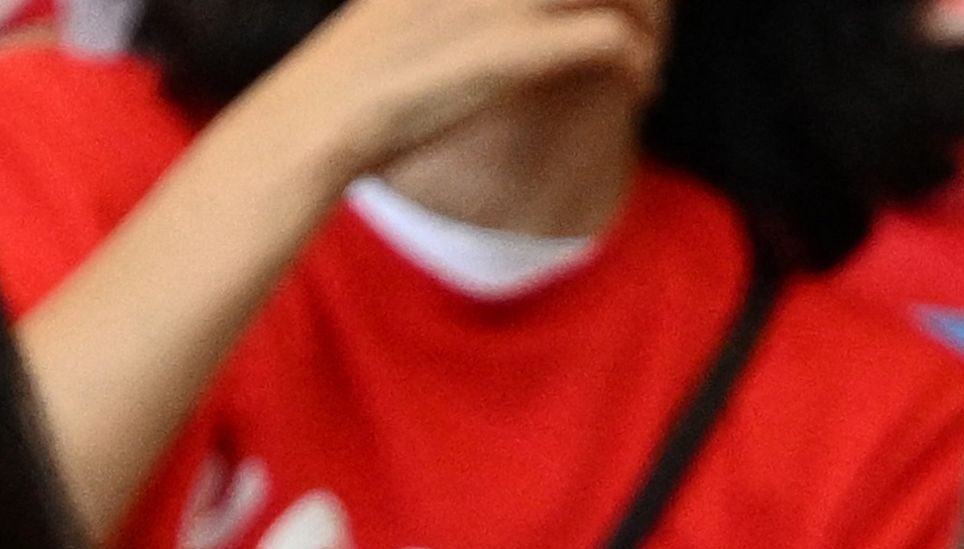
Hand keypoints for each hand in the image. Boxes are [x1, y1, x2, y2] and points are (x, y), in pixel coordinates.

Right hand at [260, 0, 658, 182]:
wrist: (314, 121)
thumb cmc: (345, 81)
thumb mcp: (396, 8)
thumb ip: (441, 0)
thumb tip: (472, 17)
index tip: (608, 5)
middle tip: (645, 24)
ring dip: (646, 23)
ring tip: (648, 61)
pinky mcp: (514, 49)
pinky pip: (607, 41)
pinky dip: (634, 63)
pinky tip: (636, 86)